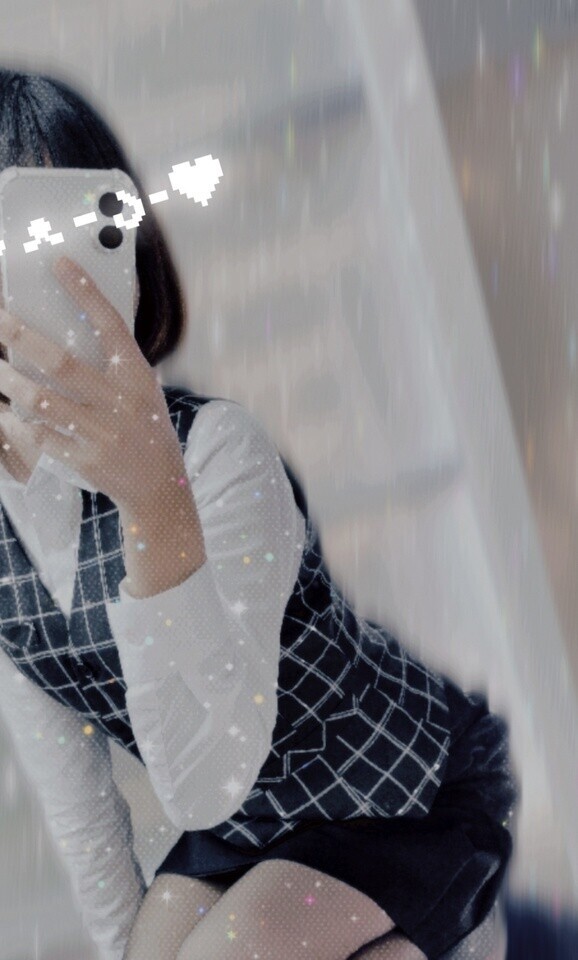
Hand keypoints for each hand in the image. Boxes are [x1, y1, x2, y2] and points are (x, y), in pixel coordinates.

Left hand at [0, 256, 185, 510]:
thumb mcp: (141, 390)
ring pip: (41, 401)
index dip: (86, 293)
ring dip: (8, 381)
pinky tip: (3, 410)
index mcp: (137, 377)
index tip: (59, 263)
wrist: (158, 487)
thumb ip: (111, 363)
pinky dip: (15, 421)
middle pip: (60, 363)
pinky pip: (38, 436)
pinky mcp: (84, 460)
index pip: (111, 326)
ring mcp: (102, 434)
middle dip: (20, 337)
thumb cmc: (144, 429)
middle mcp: (120, 403)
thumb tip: (67, 326)